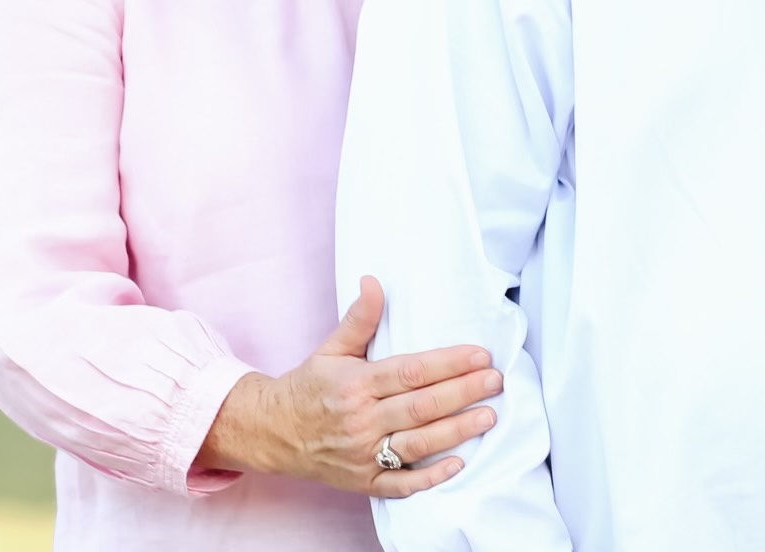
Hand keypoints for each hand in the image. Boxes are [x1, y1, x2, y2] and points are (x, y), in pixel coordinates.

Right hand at [198, 275, 503, 496]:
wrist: (269, 433)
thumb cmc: (307, 387)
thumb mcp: (331, 349)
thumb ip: (359, 319)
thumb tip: (373, 281)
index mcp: (356, 384)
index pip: (411, 372)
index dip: (448, 363)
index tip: (480, 355)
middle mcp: (360, 420)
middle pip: (420, 407)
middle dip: (462, 393)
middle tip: (495, 380)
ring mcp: (361, 454)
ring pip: (417, 444)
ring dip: (456, 431)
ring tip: (488, 416)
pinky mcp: (362, 481)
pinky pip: (400, 484)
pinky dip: (429, 478)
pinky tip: (458, 464)